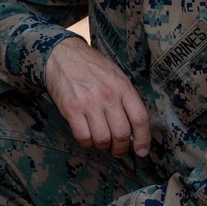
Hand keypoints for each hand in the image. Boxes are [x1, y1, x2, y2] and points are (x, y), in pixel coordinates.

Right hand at [46, 37, 149, 157]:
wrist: (63, 54)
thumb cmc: (91, 66)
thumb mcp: (116, 76)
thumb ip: (125, 98)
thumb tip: (134, 128)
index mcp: (123, 87)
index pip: (140, 119)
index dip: (143, 140)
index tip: (141, 151)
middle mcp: (108, 95)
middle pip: (121, 133)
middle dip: (120, 148)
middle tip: (117, 150)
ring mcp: (89, 103)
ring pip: (102, 139)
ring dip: (103, 146)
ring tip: (101, 142)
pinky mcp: (71, 109)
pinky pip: (83, 137)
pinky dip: (86, 143)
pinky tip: (87, 137)